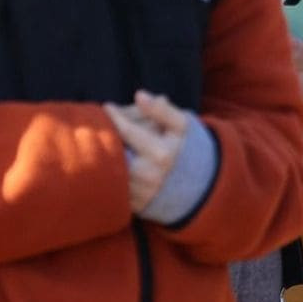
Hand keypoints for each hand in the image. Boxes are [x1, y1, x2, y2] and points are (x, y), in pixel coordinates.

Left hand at [105, 91, 189, 211]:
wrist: (200, 186)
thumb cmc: (188, 149)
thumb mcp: (182, 125)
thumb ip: (162, 110)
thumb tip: (139, 95)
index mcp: (162, 153)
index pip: (127, 131)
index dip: (114, 116)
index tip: (107, 107)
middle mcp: (149, 176)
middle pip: (115, 150)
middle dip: (106, 135)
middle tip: (102, 123)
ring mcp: (140, 193)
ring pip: (111, 169)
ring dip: (105, 154)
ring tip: (106, 141)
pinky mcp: (134, 206)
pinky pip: (113, 187)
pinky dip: (109, 172)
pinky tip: (112, 161)